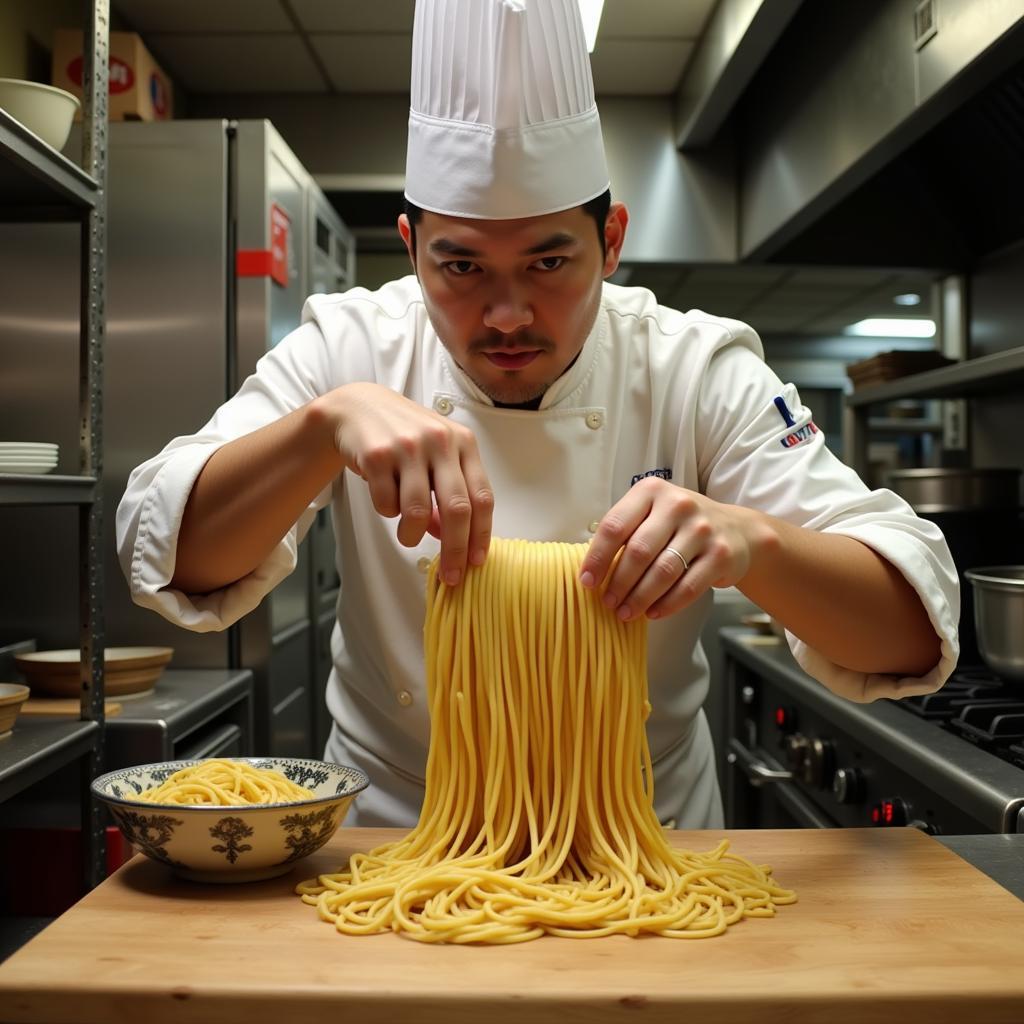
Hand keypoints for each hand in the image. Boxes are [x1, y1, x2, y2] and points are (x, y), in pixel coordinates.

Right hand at [323, 383, 493, 584]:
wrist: (359, 407)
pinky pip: (387, 504)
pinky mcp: (377, 455)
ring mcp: (409, 446)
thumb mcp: (436, 457)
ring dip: (412, 535)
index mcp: (463, 443)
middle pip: (457, 509)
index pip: (482, 497)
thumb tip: (448, 536)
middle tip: (450, 575)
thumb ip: (448, 494)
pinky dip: (387, 513)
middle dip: (455, 550)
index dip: (481, 535)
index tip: (477, 562)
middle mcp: (440, 442)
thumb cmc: (405, 436)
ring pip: (418, 512)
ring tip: (408, 535)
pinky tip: (386, 498)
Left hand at [579, 478, 767, 620]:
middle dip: (618, 583)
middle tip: (608, 603)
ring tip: (626, 613)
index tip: (587, 582)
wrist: (736, 529)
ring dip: (640, 598)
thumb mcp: (652, 513)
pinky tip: (653, 613)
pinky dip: (667, 604)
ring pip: (663, 572)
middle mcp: (678, 505)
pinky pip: (688, 587)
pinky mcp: (720, 555)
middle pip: (638, 551)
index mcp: (651, 491)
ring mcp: (702, 529)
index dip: (597, 557)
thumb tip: (592, 571)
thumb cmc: (680, 525)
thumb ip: (625, 532)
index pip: (615, 526)